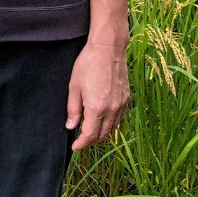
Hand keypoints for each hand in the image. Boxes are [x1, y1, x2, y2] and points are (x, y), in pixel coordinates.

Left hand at [66, 31, 130, 151]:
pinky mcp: (126, 98)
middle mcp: (112, 109)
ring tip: (91, 132)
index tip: (75, 147)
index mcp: (97, 108)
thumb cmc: (88, 64)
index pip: (90, 135)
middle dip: (91, 141)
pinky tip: (103, 120)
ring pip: (113, 128)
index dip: (82, 143)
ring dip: (102, 134)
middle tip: (81, 141)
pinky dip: (111, 124)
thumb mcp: (74, 86)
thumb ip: (73, 109)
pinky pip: (119, 118)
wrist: (108, 49)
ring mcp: (121, 104)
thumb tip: (71, 126)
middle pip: (103, 135)